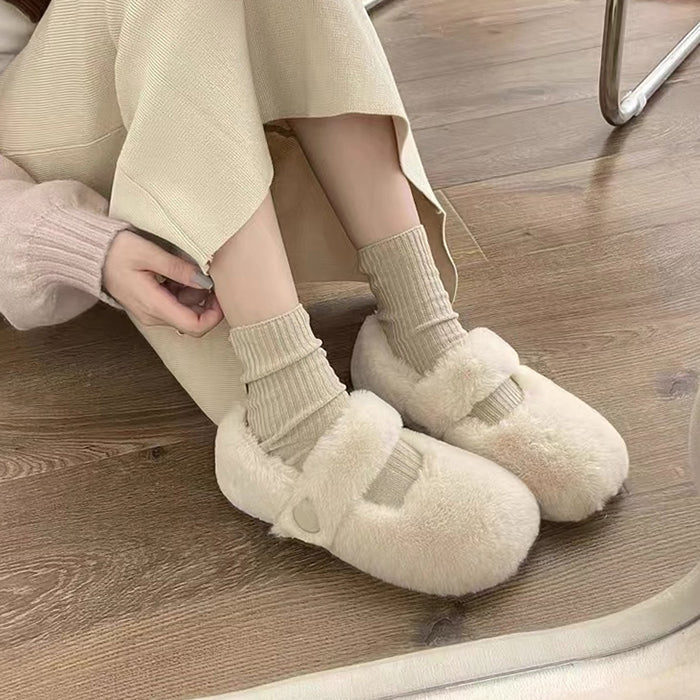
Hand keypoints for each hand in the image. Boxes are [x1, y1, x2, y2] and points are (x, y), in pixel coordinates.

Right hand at [103, 230, 223, 336]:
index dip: (214, 315)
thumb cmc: (115, 251)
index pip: (195, 326)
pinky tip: (179, 273)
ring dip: (195, 295)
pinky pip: (175, 305)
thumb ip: (178, 268)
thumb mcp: (148, 253)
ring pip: (185, 312)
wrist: (90, 254)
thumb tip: (204, 281)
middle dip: (206, 303)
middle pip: (193, 321)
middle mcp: (154, 315)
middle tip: (210, 278)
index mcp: (155, 306)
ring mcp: (151, 312)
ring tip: (190, 270)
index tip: (221, 296)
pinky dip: (184, 292)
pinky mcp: (151, 305)